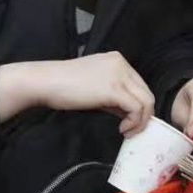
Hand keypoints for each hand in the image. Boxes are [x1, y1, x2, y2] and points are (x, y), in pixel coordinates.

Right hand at [0, 52, 155, 135]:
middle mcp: (121, 64)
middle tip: (131, 130)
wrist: (46, 82)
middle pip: (146, 92)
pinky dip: (134, 122)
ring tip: (126, 131)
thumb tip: (128, 113)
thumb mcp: (95, 87)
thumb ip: (114, 96)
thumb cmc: (64, 86)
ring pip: (146, 101)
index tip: (128, 121)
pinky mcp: (114, 89)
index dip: (139, 105)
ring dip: (140, 121)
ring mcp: (119, 75)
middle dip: (143, 115)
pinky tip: (122, 129)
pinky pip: (136, 108)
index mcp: (117, 60)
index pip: (139, 85)